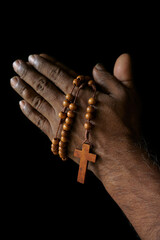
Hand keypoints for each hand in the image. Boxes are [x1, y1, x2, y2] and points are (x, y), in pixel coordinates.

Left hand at [10, 53, 140, 179]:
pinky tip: (22, 104)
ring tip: (14, 80)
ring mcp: (60, 123)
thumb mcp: (127, 96)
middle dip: (29, 73)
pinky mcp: (58, 138)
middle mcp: (66, 106)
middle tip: (17, 64)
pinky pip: (39, 122)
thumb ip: (115, 76)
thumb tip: (98, 64)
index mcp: (81, 93)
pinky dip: (29, 112)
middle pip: (43, 85)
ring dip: (24, 90)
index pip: (58, 73)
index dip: (45, 64)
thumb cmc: (124, 126)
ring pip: (37, 102)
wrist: (118, 158)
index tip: (34, 57)